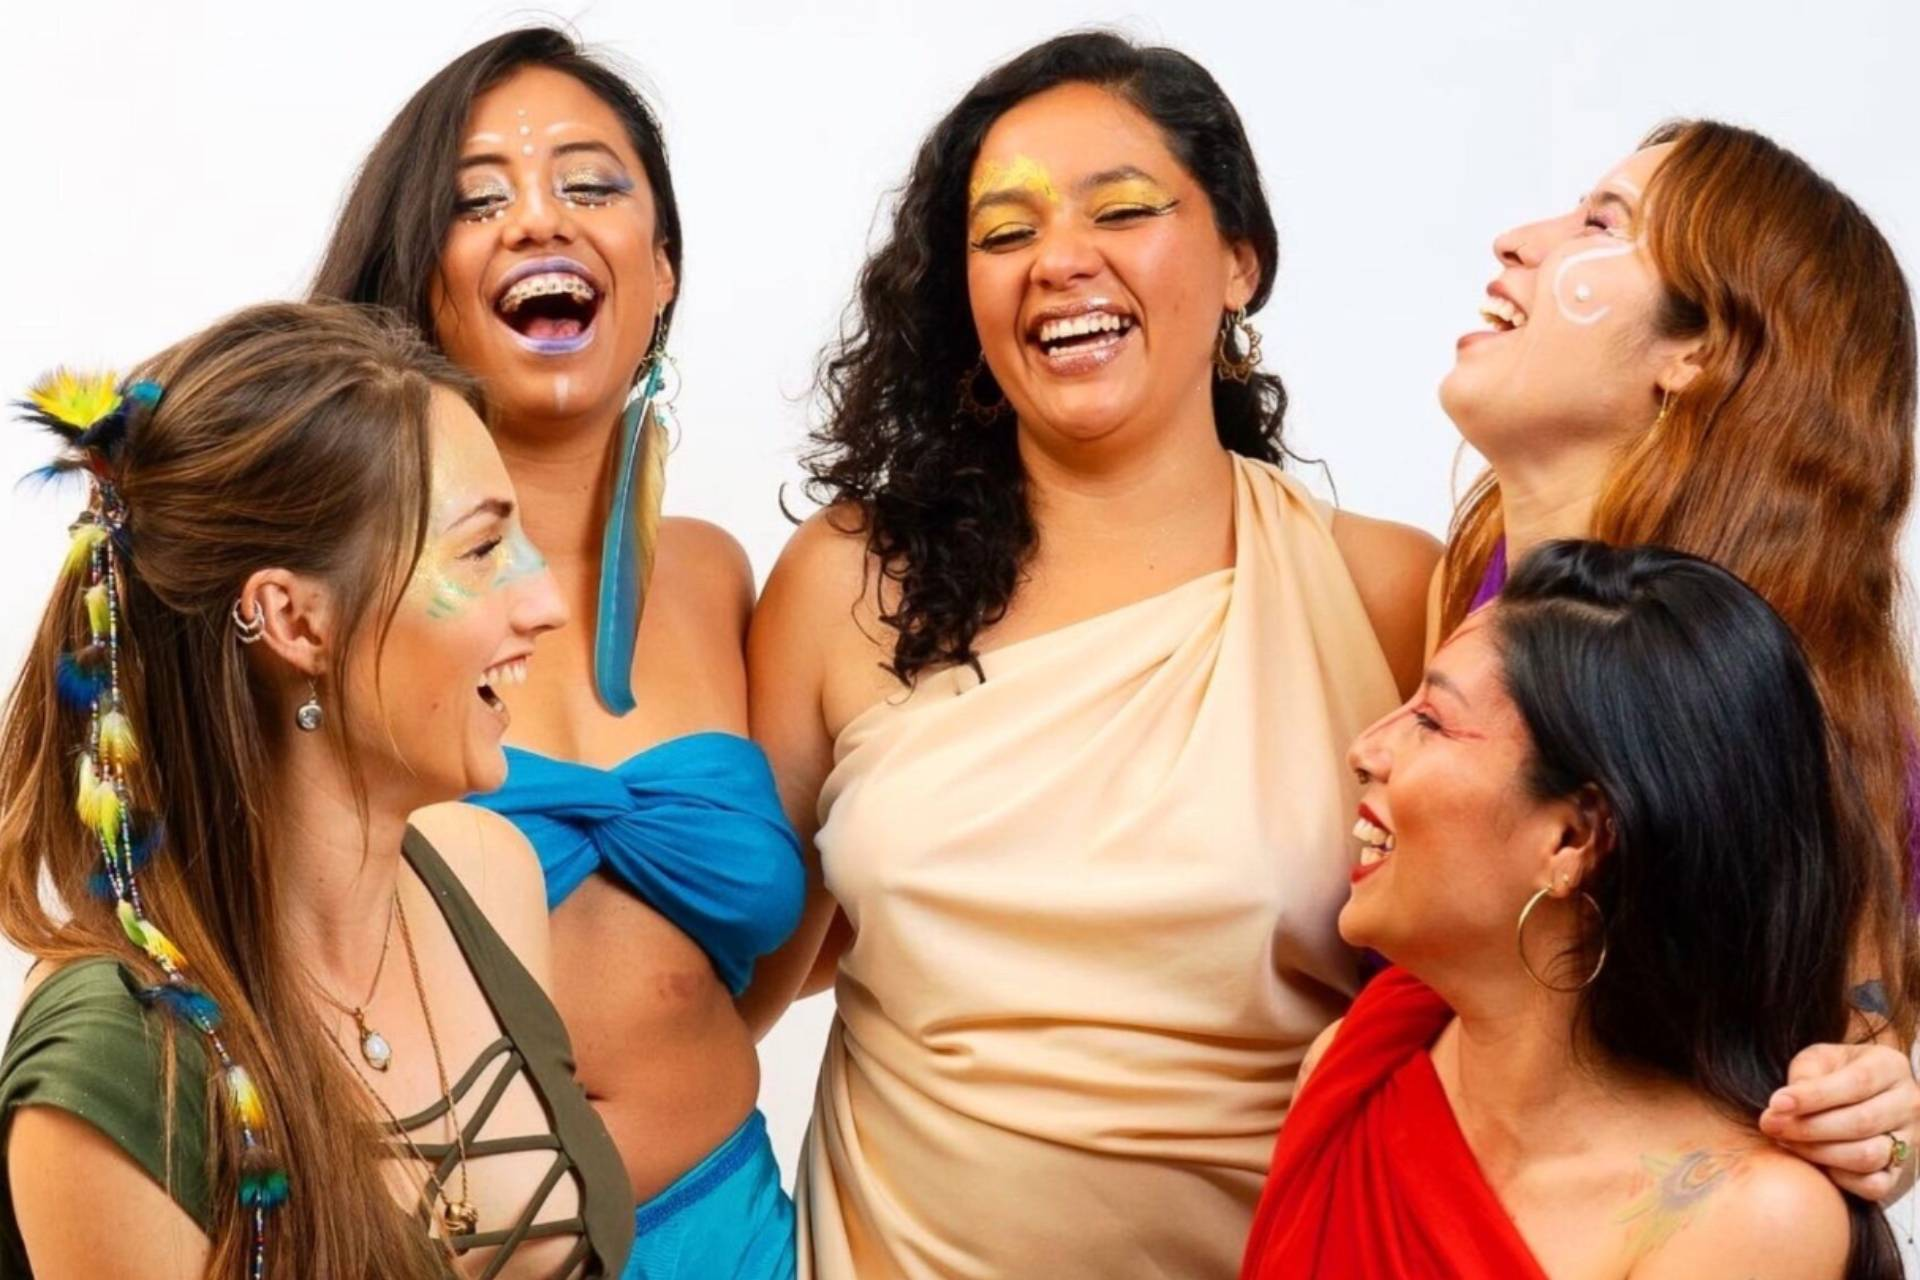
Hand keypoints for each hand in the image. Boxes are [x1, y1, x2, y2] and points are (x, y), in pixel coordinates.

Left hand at [1759, 1041, 1918, 1202]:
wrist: (1860, 1097)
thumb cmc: (1832, 1073)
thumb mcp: (1819, 1060)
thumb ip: (1805, 1076)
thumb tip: (1783, 1106)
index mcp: (1890, 1066)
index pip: (1856, 1083)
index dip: (1813, 1096)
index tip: (1775, 1104)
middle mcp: (1908, 1104)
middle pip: (1860, 1123)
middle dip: (1808, 1127)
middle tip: (1771, 1126)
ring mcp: (1910, 1141)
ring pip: (1867, 1156)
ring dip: (1818, 1152)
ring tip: (1786, 1142)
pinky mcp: (1900, 1173)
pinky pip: (1874, 1185)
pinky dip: (1841, 1179)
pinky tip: (1815, 1164)